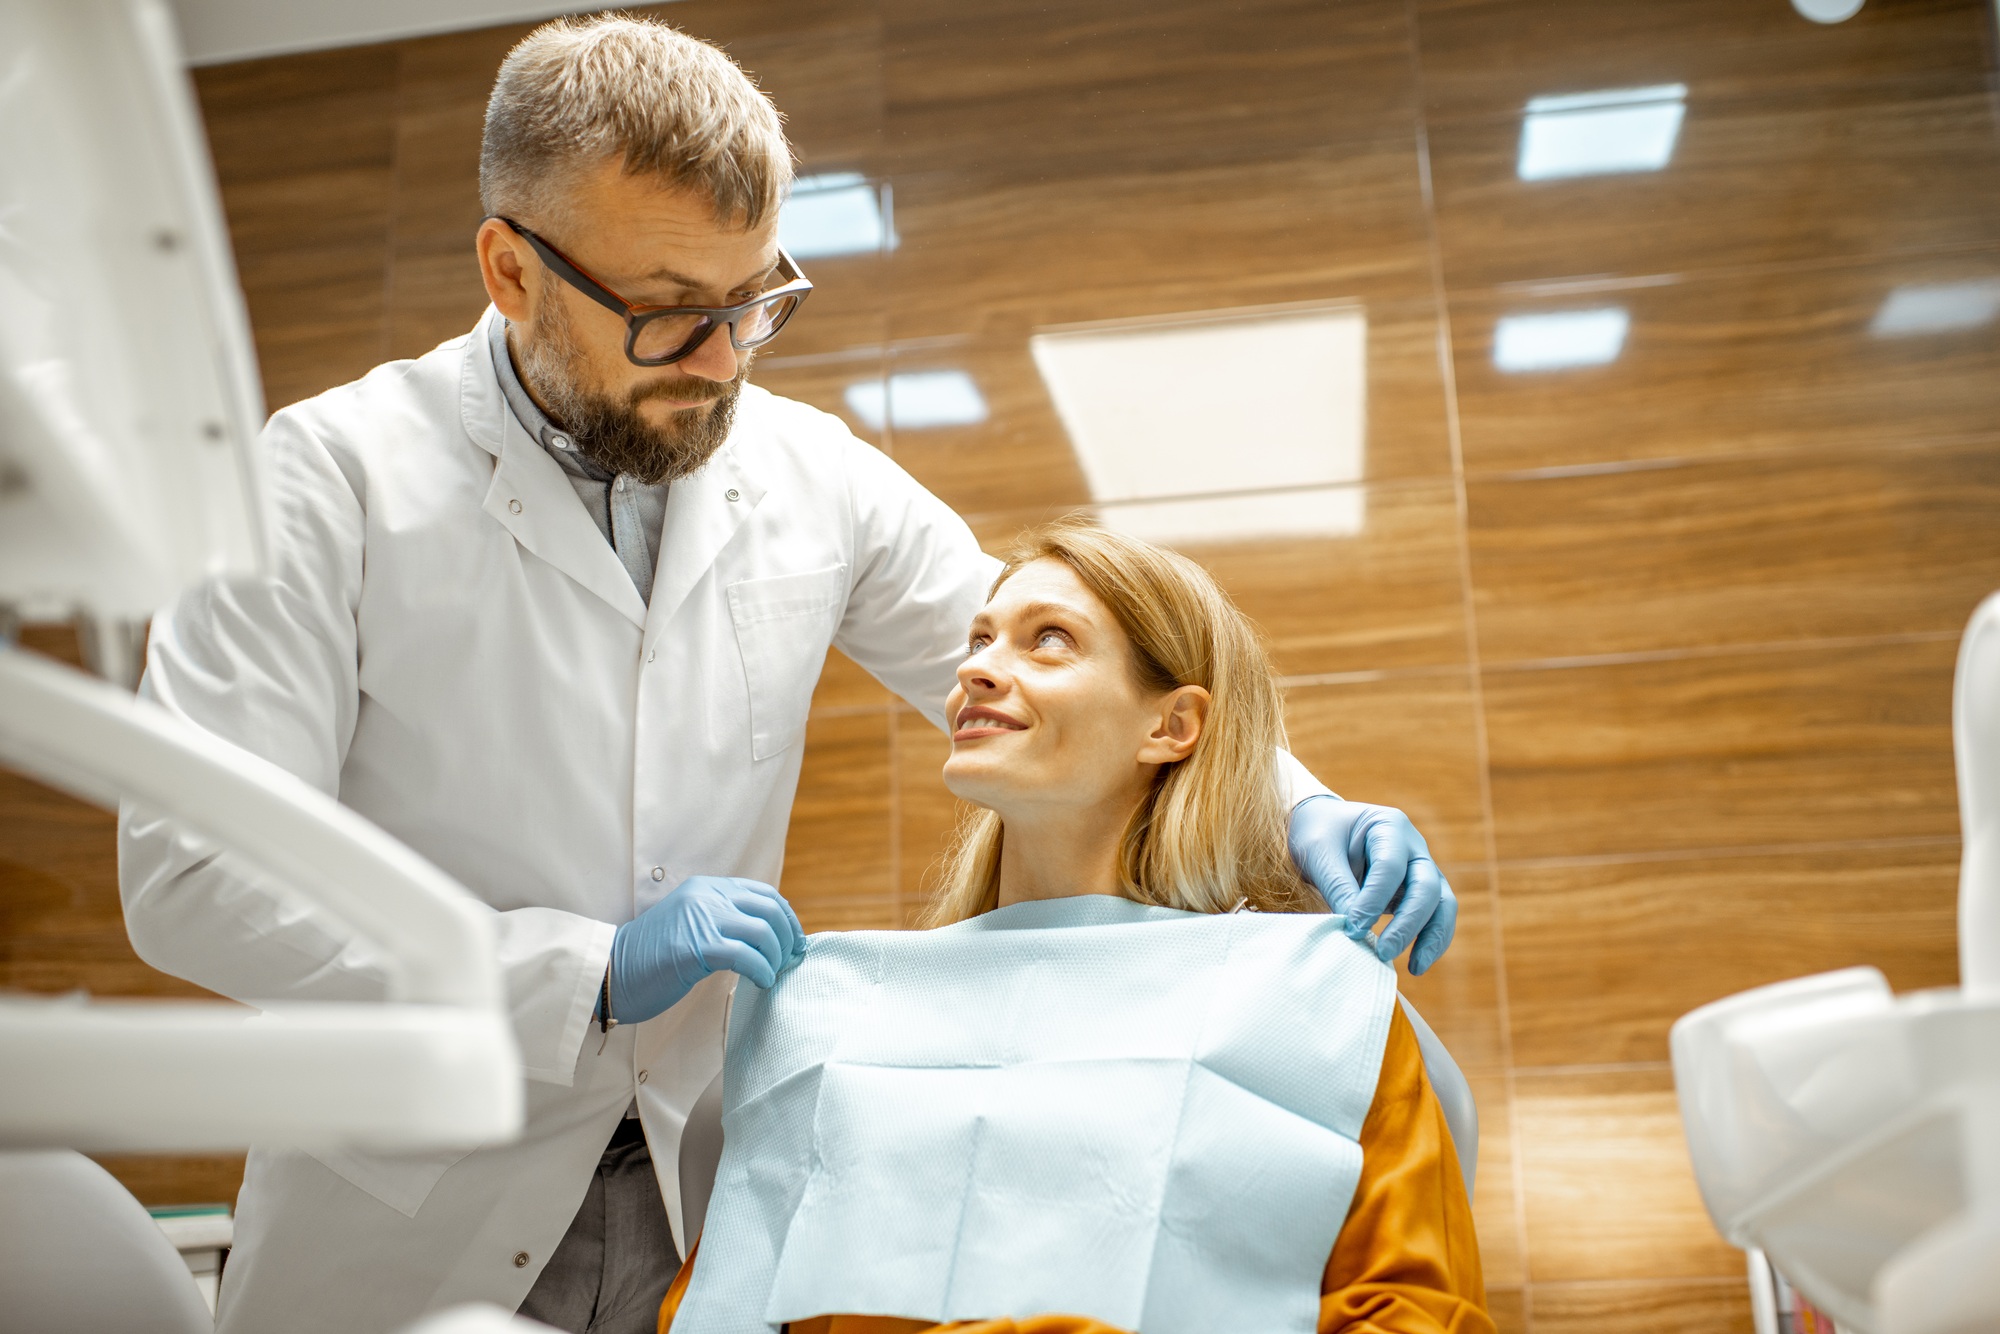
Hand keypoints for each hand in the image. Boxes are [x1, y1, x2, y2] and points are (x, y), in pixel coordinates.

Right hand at [607, 875, 805, 1023]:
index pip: (763, 893)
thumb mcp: (691, 924)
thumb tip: (767, 936)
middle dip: (787, 938)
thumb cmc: (651, 958)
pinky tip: (760, 982)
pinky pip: (747, 955)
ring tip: (771, 974)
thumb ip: (722, 920)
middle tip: (787, 962)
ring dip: (776, 957)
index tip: (794, 942)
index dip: (787, 917)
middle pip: (769, 909)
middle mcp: (706, 896)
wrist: (612, 972)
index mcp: (706, 887)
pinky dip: (762, 970)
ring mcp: (701, 919)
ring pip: (762, 930)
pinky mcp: (696, 947)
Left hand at [1288, 796, 1456, 974]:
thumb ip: (1338, 886)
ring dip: (1432, 937)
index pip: (1390, 867)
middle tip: (1383, 952)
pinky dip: (1431, 939)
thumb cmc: (1319, 834)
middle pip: (1426, 887)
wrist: (1322, 828)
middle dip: (1407, 923)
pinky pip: (1436, 916)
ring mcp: (1420, 869)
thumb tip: (1356, 930)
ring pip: (1442, 903)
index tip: (1353, 929)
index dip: (1374, 901)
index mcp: (1389, 825)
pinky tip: (1416, 964)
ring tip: (1416, 968)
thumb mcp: (1319, 852)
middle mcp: (1413, 846)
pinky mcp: (1417, 891)